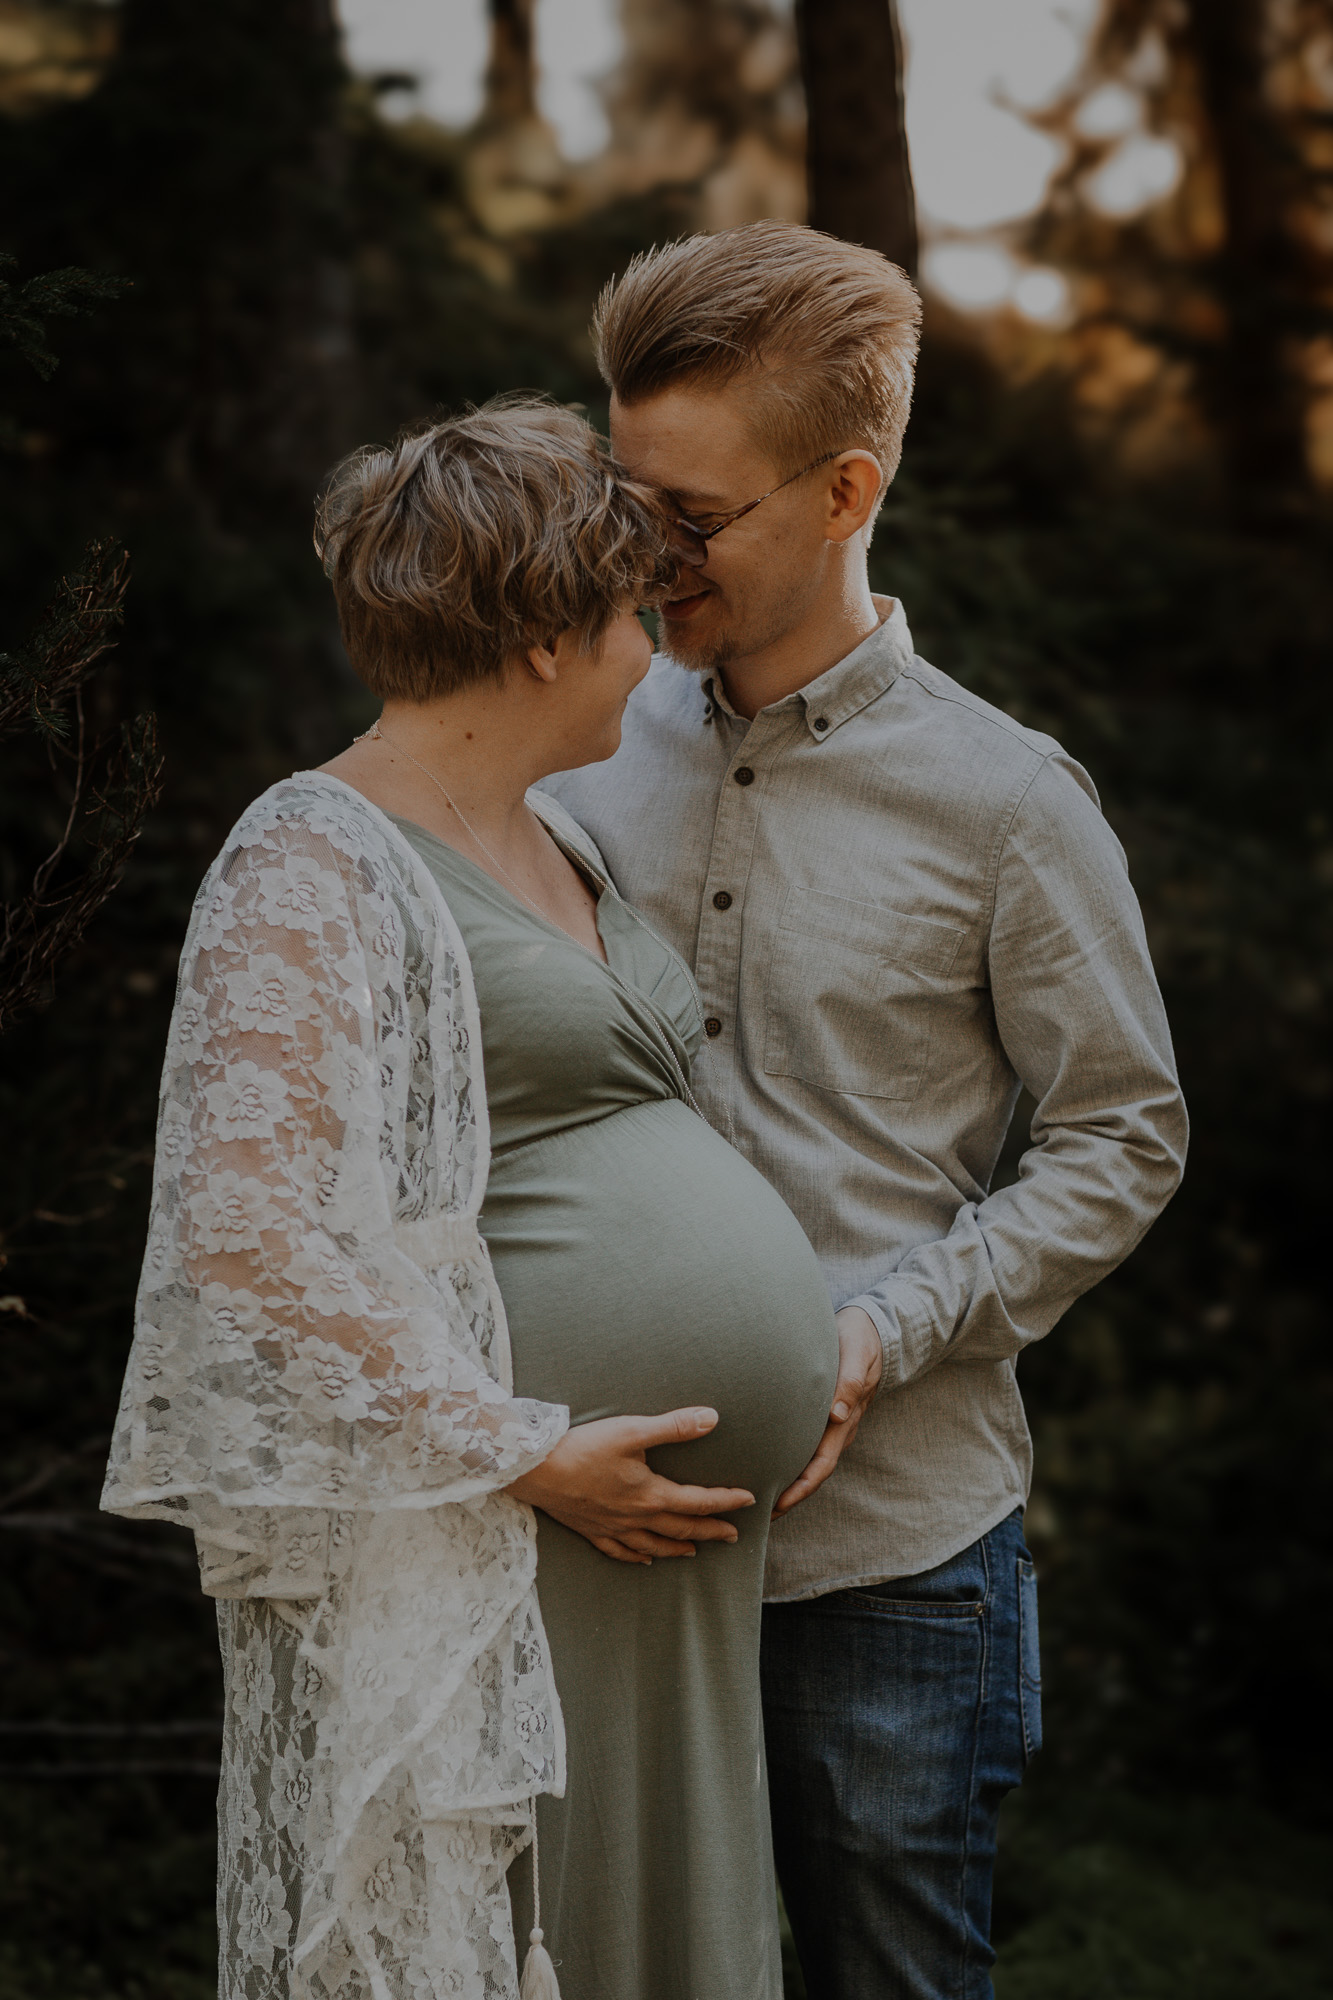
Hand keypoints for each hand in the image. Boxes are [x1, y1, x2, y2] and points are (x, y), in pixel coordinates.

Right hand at [506, 1406, 754, 1564]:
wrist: (536, 1470)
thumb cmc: (584, 1448)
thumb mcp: (633, 1431)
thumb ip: (674, 1426)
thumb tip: (712, 1418)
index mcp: (650, 1495)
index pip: (698, 1501)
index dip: (726, 1501)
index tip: (748, 1501)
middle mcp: (635, 1518)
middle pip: (681, 1528)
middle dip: (711, 1530)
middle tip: (733, 1535)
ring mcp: (612, 1528)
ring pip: (653, 1545)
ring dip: (678, 1547)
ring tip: (695, 1550)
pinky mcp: (590, 1530)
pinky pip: (620, 1551)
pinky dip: (637, 1557)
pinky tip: (645, 1559)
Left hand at [772, 1307, 883, 1517]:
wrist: (871, 1327)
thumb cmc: (860, 1339)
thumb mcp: (857, 1355)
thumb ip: (848, 1382)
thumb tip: (837, 1414)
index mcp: (845, 1421)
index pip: (821, 1465)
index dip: (801, 1489)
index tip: (779, 1505)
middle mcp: (836, 1428)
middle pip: (811, 1472)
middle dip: (787, 1496)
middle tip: (757, 1515)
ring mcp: (829, 1423)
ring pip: (806, 1461)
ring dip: (785, 1481)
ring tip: (754, 1495)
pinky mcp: (819, 1413)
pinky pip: (802, 1443)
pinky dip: (784, 1458)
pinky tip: (762, 1460)